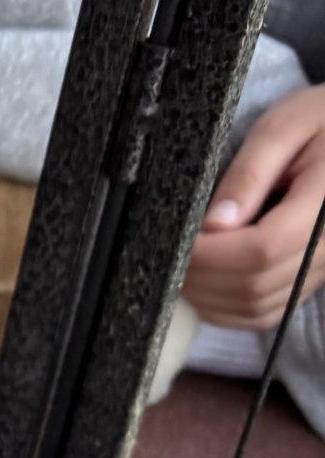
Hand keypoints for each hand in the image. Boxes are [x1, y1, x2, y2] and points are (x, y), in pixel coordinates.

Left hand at [183, 84, 324, 329]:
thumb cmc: (319, 120)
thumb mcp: (284, 127)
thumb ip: (249, 173)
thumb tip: (213, 225)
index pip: (262, 249)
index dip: (211, 254)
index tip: (179, 241)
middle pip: (254, 285)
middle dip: (202, 276)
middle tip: (171, 254)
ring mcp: (321, 271)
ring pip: (255, 308)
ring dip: (208, 296)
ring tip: (184, 265)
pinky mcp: (307, 283)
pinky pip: (262, 314)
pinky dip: (225, 307)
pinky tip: (205, 282)